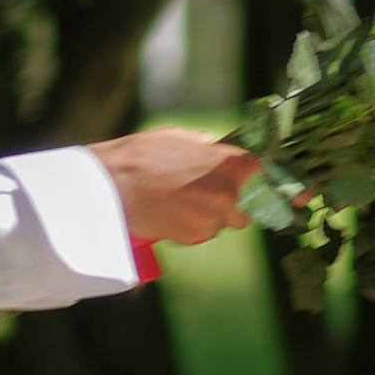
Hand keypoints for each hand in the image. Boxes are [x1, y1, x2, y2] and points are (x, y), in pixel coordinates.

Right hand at [92, 127, 258, 246]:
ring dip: (209, 217)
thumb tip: (211, 147)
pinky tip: (172, 213)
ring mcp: (212, 218)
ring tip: (181, 202)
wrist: (115, 185)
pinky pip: (201, 234)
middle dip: (231, 204)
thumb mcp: (177, 137)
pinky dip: (192, 227)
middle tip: (206, 194)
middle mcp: (227, 194)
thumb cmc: (142, 155)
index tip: (246, 178)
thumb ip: (203, 145)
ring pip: (221, 223)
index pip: (259, 172)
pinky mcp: (194, 236)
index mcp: (228, 164)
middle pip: (245, 208)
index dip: (251, 175)